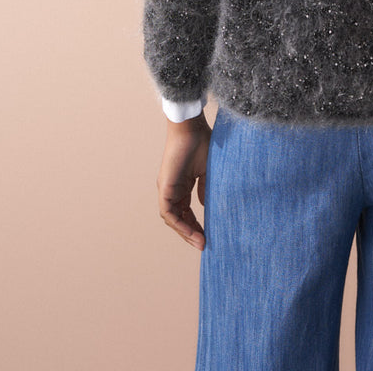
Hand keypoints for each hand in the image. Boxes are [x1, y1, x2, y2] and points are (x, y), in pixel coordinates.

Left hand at [156, 113, 211, 249]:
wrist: (192, 128)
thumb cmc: (202, 143)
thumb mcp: (207, 171)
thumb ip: (205, 188)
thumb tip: (205, 205)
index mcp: (182, 185)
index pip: (186, 212)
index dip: (195, 225)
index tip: (208, 235)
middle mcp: (172, 189)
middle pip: (178, 218)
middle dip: (190, 233)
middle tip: (204, 244)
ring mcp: (167, 189)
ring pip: (172, 219)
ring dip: (185, 232)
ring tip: (200, 242)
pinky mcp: (164, 187)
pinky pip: (168, 212)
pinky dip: (179, 224)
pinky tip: (191, 231)